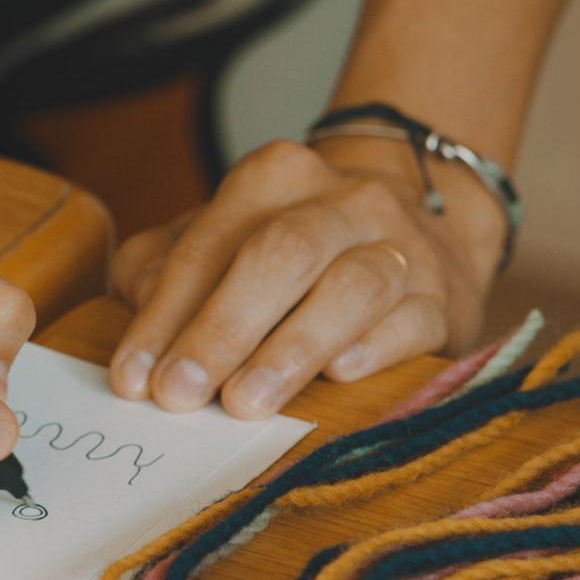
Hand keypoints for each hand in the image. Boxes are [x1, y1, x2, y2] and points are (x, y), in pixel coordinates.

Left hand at [108, 139, 502, 418]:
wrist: (415, 230)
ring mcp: (403, 245)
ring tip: (245, 402)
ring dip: (292, 348)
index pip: (209, 245)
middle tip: (181, 394)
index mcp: (275, 177)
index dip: (164, 316)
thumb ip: (163, 271)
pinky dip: (375, 348)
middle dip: (222, 329)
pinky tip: (339, 376)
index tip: (134, 380)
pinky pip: (413, 319)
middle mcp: (344, 200)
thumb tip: (148, 324)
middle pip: (281, 253)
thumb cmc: (290, 253)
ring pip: (353, 285)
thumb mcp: (216, 243)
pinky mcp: (445, 298)